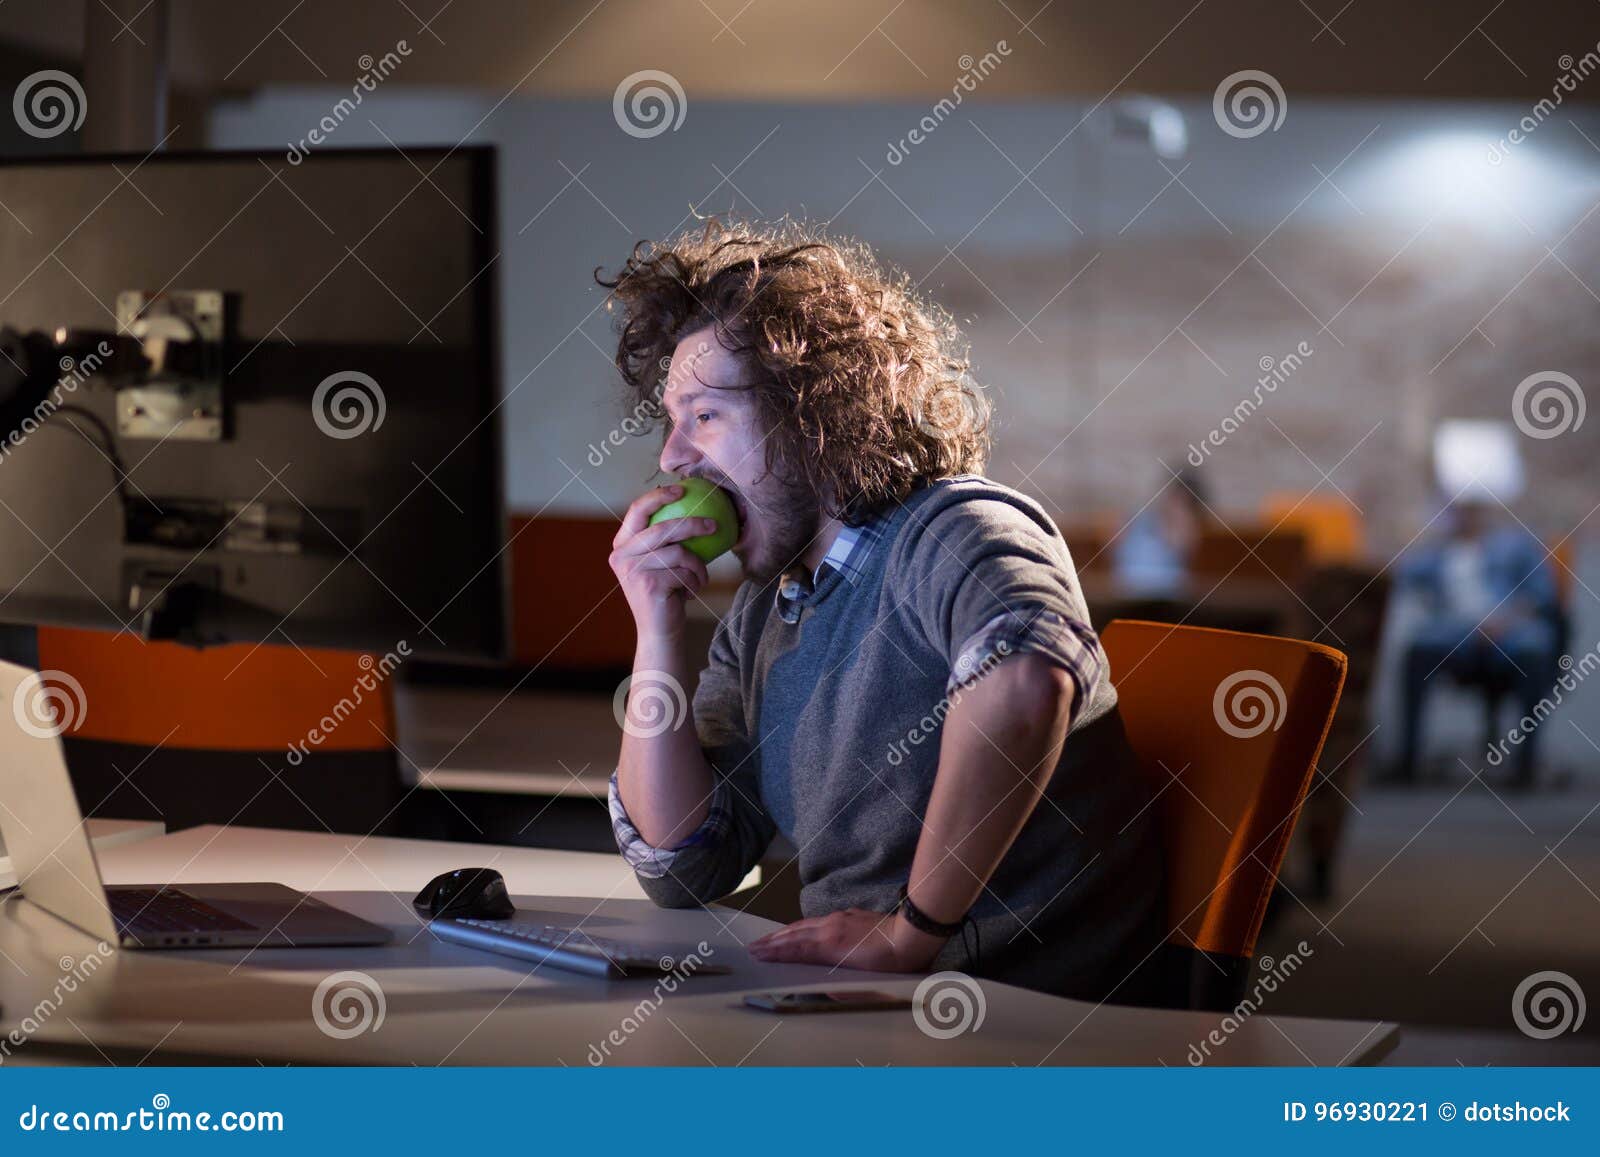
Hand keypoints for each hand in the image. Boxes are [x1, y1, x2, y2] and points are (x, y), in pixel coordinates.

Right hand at [609, 483, 714, 639]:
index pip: (638, 510)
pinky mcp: (649, 585)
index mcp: (622, 545)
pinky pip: (684, 572)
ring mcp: (633, 571)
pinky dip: (695, 581)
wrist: (660, 630)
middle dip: (693, 524)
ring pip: (679, 553)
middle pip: (664, 529)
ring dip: (698, 566)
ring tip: (700, 577)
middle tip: (714, 525)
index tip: (682, 488)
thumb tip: (693, 503)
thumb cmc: (666, 592)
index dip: (659, 496)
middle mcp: (621, 556)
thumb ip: (665, 539)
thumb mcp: (660, 562)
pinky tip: (691, 592)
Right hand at [748, 907, 945, 972]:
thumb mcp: (865, 983)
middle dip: (772, 941)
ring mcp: (839, 919)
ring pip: (804, 925)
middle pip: (794, 934)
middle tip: (754, 947)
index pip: (795, 950)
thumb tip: (823, 990)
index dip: (774, 953)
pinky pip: (817, 920)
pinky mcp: (849, 914)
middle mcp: (830, 928)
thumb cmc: (891, 964)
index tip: (757, 955)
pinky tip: (799, 929)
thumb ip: (839, 988)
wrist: (911, 937)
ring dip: (784, 933)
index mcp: (831, 946)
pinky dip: (801, 926)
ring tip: (770, 939)